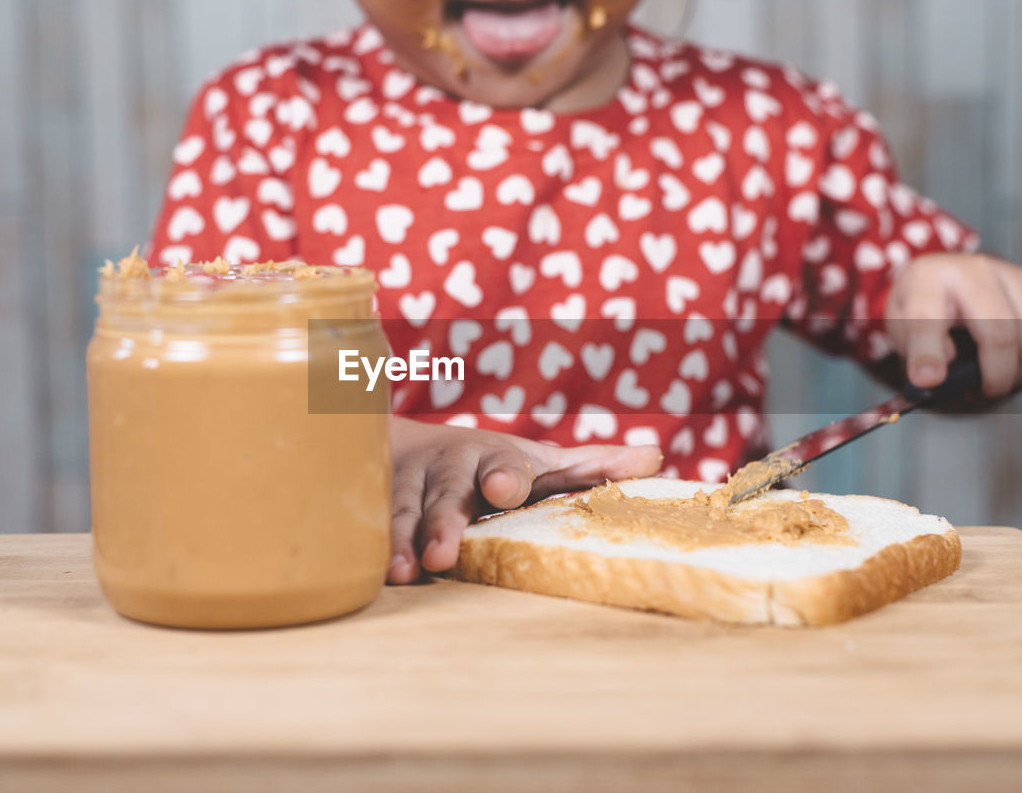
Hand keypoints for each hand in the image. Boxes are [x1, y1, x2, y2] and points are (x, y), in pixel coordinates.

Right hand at [386, 417, 661, 583]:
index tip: (507, 487)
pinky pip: (366, 526)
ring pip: (400, 512)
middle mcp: (448, 470)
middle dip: (444, 521)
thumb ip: (592, 466)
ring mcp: (406, 487)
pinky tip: (370, 574)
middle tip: (442, 556)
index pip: (502, 464)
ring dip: (399, 540)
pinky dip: (368, 546)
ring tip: (402, 572)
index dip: (505, 475)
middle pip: (447, 494)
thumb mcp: (541, 463)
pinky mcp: (372, 507)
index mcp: (495, 458)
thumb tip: (655, 457)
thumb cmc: (495, 466)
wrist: (413, 448)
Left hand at [885, 253, 1021, 397]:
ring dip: (1020, 375)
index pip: (927, 320)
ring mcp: (1012, 275)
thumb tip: (938, 373)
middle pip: (999, 335)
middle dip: (995, 378)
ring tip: (996, 379)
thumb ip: (914, 351)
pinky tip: (1018, 366)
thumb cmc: (923, 308)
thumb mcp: (901, 329)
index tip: (928, 381)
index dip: (928, 355)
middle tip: (982, 393)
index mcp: (928, 280)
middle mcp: (974, 270)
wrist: (948, 277)